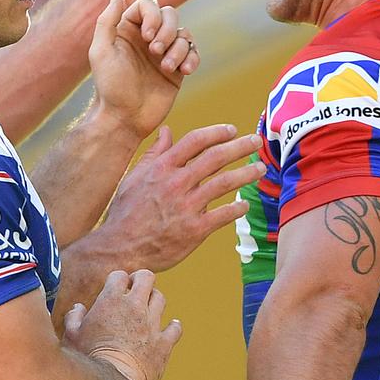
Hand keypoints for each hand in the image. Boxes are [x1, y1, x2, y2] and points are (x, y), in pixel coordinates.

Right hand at [63, 269, 181, 379]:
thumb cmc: (87, 359)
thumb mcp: (71, 335)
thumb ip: (74, 317)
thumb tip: (78, 308)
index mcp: (111, 301)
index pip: (119, 276)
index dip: (117, 280)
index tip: (115, 288)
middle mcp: (134, 307)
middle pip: (146, 278)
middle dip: (141, 279)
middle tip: (136, 288)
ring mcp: (151, 324)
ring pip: (160, 298)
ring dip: (154, 300)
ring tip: (148, 308)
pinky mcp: (163, 343)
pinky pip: (175, 328)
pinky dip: (173, 326)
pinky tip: (171, 327)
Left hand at [88, 0, 197, 138]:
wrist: (125, 118)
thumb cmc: (110, 86)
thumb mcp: (101, 51)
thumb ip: (107, 21)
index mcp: (127, 29)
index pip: (148, 4)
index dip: (153, 15)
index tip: (147, 36)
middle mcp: (146, 37)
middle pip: (170, 14)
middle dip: (167, 31)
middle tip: (155, 51)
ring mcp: (163, 52)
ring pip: (183, 34)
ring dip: (178, 49)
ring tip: (166, 68)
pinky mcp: (177, 69)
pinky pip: (192, 52)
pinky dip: (191, 58)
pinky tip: (184, 71)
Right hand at [99, 124, 264, 271]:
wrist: (119, 249)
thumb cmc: (126, 212)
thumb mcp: (135, 177)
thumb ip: (154, 154)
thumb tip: (167, 131)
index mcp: (162, 168)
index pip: (196, 141)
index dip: (217, 132)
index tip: (232, 130)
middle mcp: (176, 183)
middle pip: (216, 157)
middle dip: (240, 147)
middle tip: (257, 142)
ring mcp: (187, 206)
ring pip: (225, 183)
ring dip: (246, 173)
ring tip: (260, 168)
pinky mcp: (194, 230)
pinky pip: (223, 215)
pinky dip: (237, 208)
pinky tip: (245, 205)